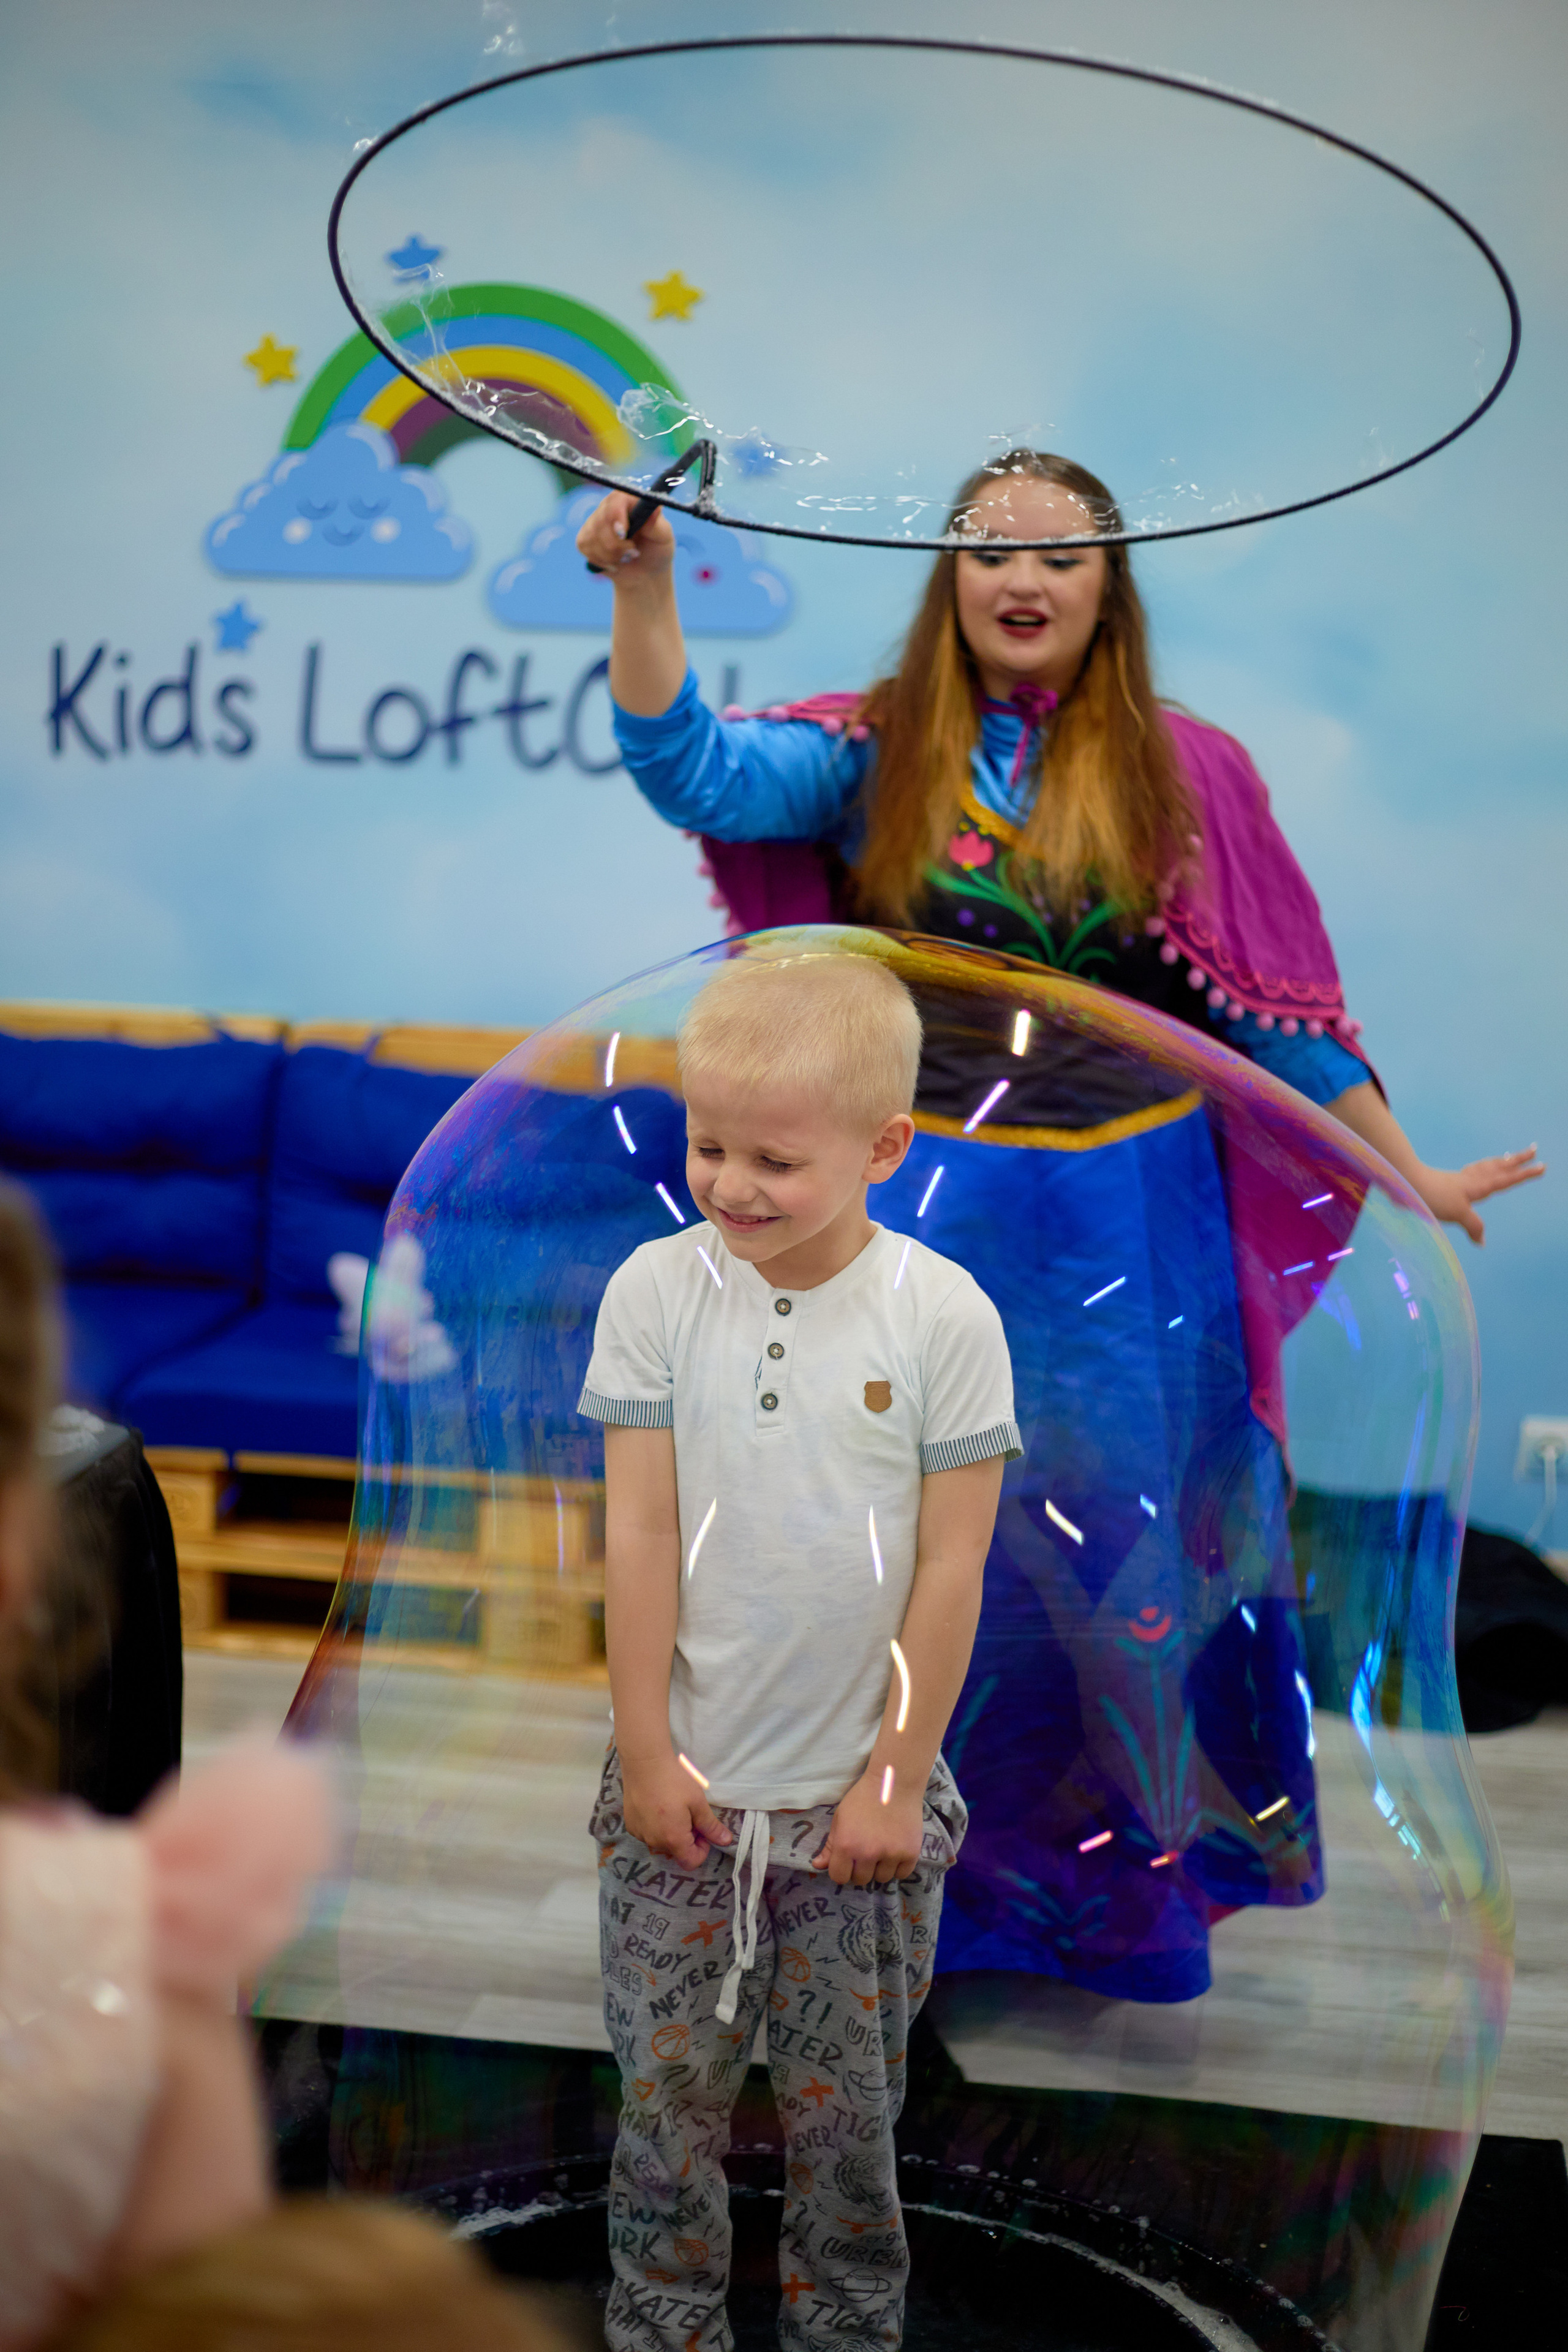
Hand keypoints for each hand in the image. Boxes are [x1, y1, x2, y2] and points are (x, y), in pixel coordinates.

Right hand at [575, 489, 676, 586]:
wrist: (645, 572)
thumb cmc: (657, 551)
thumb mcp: (663, 538)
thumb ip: (657, 524)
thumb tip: (655, 508)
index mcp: (629, 499)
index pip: (615, 500)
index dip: (616, 517)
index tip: (623, 534)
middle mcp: (610, 506)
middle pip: (601, 522)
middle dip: (617, 545)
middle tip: (634, 553)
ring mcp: (595, 521)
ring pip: (591, 537)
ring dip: (611, 555)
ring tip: (626, 558)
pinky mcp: (585, 537)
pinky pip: (584, 546)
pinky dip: (600, 560)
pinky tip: (614, 561)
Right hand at [620, 1751, 733, 1868]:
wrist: (644, 1762)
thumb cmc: (674, 1780)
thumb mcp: (697, 1802)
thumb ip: (710, 1826)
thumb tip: (726, 1841)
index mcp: (673, 1839)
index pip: (691, 1862)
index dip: (702, 1849)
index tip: (702, 1829)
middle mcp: (654, 1842)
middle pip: (676, 1852)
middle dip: (687, 1839)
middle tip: (689, 1814)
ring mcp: (639, 1834)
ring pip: (661, 1843)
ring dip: (671, 1833)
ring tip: (673, 1808)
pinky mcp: (630, 1824)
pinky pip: (648, 1834)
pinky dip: (656, 1826)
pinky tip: (658, 1805)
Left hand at [811, 1770, 923, 1887]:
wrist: (894, 1783)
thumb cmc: (863, 1798)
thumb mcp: (840, 1818)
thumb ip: (830, 1845)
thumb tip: (818, 1866)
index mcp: (846, 1845)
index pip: (839, 1877)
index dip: (842, 1871)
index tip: (847, 1863)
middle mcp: (868, 1853)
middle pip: (861, 1880)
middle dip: (862, 1869)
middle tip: (866, 1852)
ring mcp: (891, 1855)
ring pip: (882, 1879)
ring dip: (880, 1868)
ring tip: (882, 1849)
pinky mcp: (910, 1853)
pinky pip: (902, 1874)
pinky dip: (898, 1867)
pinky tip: (896, 1851)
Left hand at [1412, 1146, 1544, 1244]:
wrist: (1405, 1181)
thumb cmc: (1432, 1197)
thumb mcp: (1458, 1214)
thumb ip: (1473, 1226)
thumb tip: (1482, 1242)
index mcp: (1478, 1186)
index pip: (1507, 1179)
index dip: (1524, 1175)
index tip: (1543, 1166)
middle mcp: (1471, 1179)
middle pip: (1499, 1166)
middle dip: (1517, 1159)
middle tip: (1534, 1148)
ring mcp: (1459, 1178)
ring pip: (1486, 1166)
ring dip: (1501, 1161)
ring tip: (1510, 1156)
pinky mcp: (1448, 1180)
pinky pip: (1472, 1170)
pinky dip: (1481, 1167)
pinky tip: (1476, 1171)